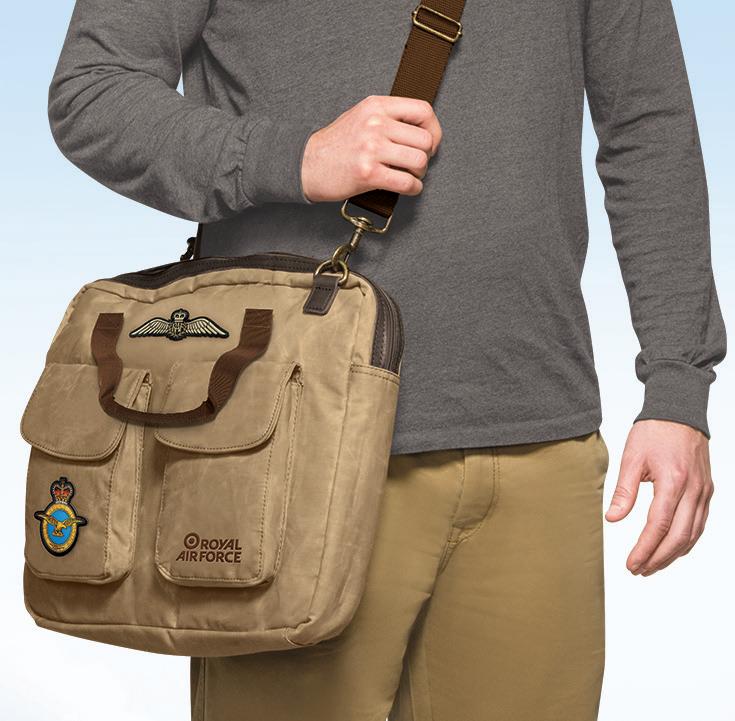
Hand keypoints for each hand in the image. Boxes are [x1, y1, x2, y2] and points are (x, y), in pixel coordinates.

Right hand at [301, 95, 441, 201]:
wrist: (306, 164)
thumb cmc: (335, 145)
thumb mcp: (361, 117)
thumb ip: (388, 117)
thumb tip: (420, 129)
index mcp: (376, 106)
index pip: (423, 110)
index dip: (434, 129)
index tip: (430, 142)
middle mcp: (375, 124)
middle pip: (425, 140)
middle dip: (426, 156)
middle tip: (417, 164)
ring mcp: (372, 149)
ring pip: (419, 161)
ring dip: (420, 174)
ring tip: (410, 176)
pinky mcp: (368, 174)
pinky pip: (406, 183)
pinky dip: (413, 189)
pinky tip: (407, 188)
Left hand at [605, 419, 713, 575]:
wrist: (679, 412)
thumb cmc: (654, 431)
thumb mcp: (631, 457)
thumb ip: (624, 490)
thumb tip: (612, 518)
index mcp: (673, 481)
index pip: (659, 525)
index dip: (645, 548)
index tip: (631, 563)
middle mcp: (694, 490)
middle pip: (680, 536)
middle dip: (659, 558)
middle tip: (639, 570)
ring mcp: (704, 491)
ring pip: (693, 533)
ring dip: (673, 554)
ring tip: (651, 565)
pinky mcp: (707, 490)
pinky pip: (700, 523)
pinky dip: (686, 540)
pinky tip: (671, 548)